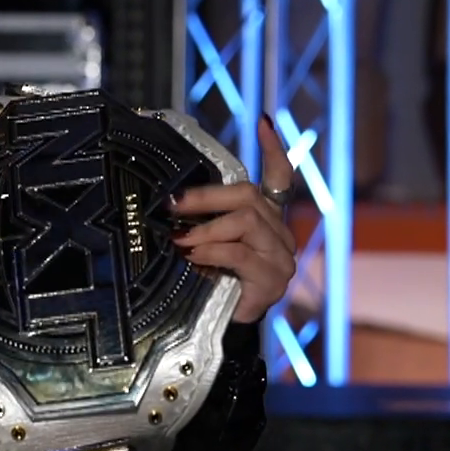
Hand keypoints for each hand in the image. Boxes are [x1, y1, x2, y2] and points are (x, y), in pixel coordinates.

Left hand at [168, 115, 298, 323]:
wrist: (220, 329)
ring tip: (181, 239)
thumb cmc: (211, 280)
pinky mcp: (272, 279)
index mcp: (266, 219)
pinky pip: (242, 253)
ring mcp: (280, 256)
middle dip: (207, 197)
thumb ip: (202, 220)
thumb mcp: (205, 243)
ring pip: (246, 222)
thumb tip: (168, 198)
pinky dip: (213, 251)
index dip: (275, 149)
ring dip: (207, 228)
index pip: (280, 177)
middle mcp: (279, 233)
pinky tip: (195, 257)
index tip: (265, 121)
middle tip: (173, 204)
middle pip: (250, 196)